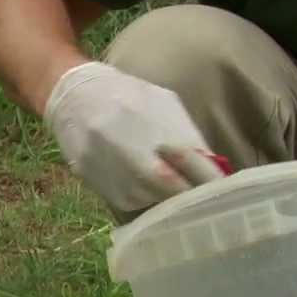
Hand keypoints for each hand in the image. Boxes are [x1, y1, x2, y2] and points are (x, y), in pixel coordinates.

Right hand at [44, 62, 222, 216]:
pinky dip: (143, 198)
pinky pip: (129, 202)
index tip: (223, 189)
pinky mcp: (95, 185)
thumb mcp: (164, 104)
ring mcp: (110, 173)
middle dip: (189, 195)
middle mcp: (129, 155)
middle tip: (203, 197)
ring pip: (149, 201)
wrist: (73, 96)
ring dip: (166, 199)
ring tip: (175, 192)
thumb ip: (187, 135)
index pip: (189, 166)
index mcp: (149, 128)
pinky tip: (146, 186)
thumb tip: (212, 167)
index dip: (209, 180)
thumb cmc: (126, 94)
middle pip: (171, 191)